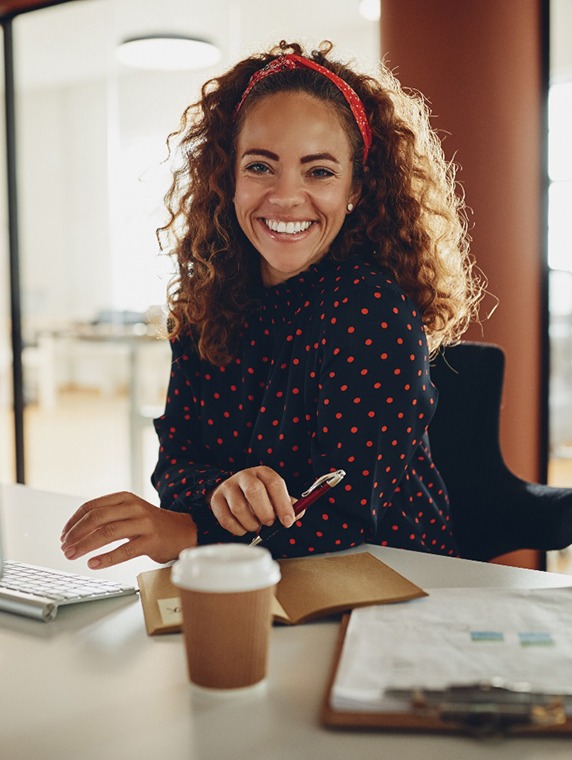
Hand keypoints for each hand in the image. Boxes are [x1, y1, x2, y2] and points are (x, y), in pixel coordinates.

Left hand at [60, 492, 197, 568]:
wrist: (183, 530)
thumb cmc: (151, 524)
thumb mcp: (130, 513)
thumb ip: (108, 517)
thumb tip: (77, 531)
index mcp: (125, 498)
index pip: (92, 506)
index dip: (74, 521)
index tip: (64, 534)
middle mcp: (134, 507)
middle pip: (97, 518)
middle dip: (76, 533)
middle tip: (65, 547)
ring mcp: (144, 524)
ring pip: (107, 533)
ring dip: (85, 545)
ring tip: (72, 555)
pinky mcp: (151, 541)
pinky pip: (125, 550)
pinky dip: (106, 558)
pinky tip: (93, 563)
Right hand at [209, 466, 294, 535]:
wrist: (232, 491)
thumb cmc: (260, 496)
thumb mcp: (275, 495)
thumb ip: (288, 505)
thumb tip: (297, 514)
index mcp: (263, 472)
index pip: (274, 483)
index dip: (283, 504)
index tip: (288, 521)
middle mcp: (245, 476)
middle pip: (254, 491)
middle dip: (265, 513)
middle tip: (269, 524)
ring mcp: (228, 486)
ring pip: (239, 508)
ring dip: (251, 524)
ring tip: (256, 526)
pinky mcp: (216, 500)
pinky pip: (226, 519)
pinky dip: (238, 529)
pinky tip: (244, 527)